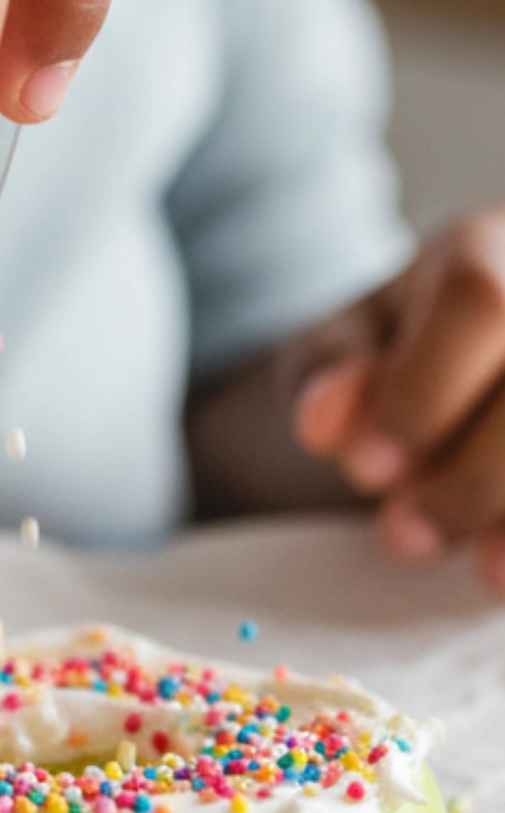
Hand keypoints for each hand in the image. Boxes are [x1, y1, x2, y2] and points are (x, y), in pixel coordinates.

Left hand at [292, 208, 504, 593]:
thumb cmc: (412, 346)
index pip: (480, 302)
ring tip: (479, 567)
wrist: (463, 360)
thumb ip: (330, 373)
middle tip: (405, 535)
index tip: (368, 468)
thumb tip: (325, 422)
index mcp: (494, 245)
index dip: (425, 392)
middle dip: (472, 477)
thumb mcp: (352, 344)